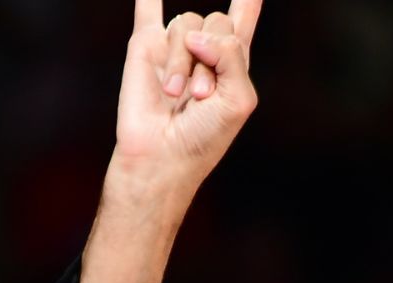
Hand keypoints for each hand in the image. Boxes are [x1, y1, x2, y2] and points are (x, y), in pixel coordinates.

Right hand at [78, 0, 262, 282]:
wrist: (160, 157)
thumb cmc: (204, 138)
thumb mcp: (239, 98)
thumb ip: (231, 54)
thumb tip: (196, 35)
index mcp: (232, 65)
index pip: (242, 23)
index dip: (248, 3)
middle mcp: (204, 53)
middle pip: (217, 21)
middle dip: (213, 53)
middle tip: (202, 95)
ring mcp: (173, 49)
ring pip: (186, 24)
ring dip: (184, 60)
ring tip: (176, 94)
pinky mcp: (144, 48)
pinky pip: (147, 10)